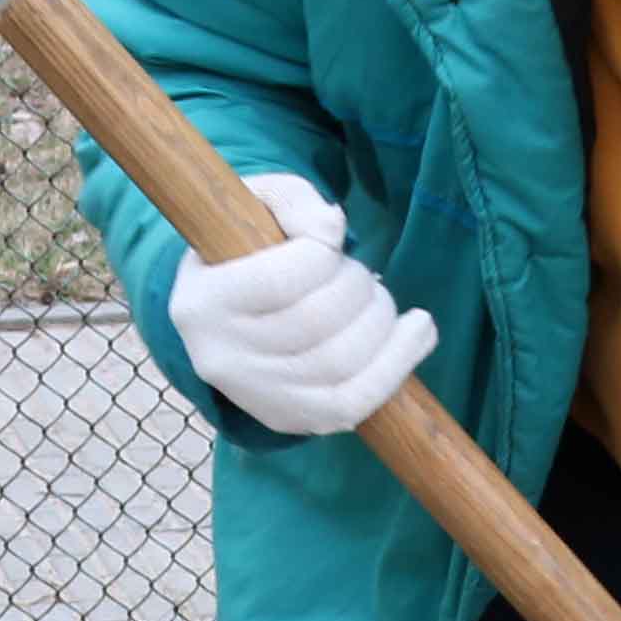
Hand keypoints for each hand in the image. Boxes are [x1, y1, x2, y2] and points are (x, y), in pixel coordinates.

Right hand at [167, 172, 436, 437]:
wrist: (224, 323)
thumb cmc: (245, 255)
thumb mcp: (257, 208)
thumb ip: (294, 202)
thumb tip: (332, 226)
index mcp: (203, 302)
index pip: (282, 279)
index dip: (323, 253)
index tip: (328, 243)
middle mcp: (223, 358)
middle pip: (318, 322)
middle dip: (358, 287)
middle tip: (358, 276)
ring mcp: (257, 396)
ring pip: (341, 362)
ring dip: (381, 321)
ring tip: (378, 302)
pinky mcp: (291, 419)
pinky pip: (354, 404)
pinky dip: (398, 365)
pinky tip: (417, 331)